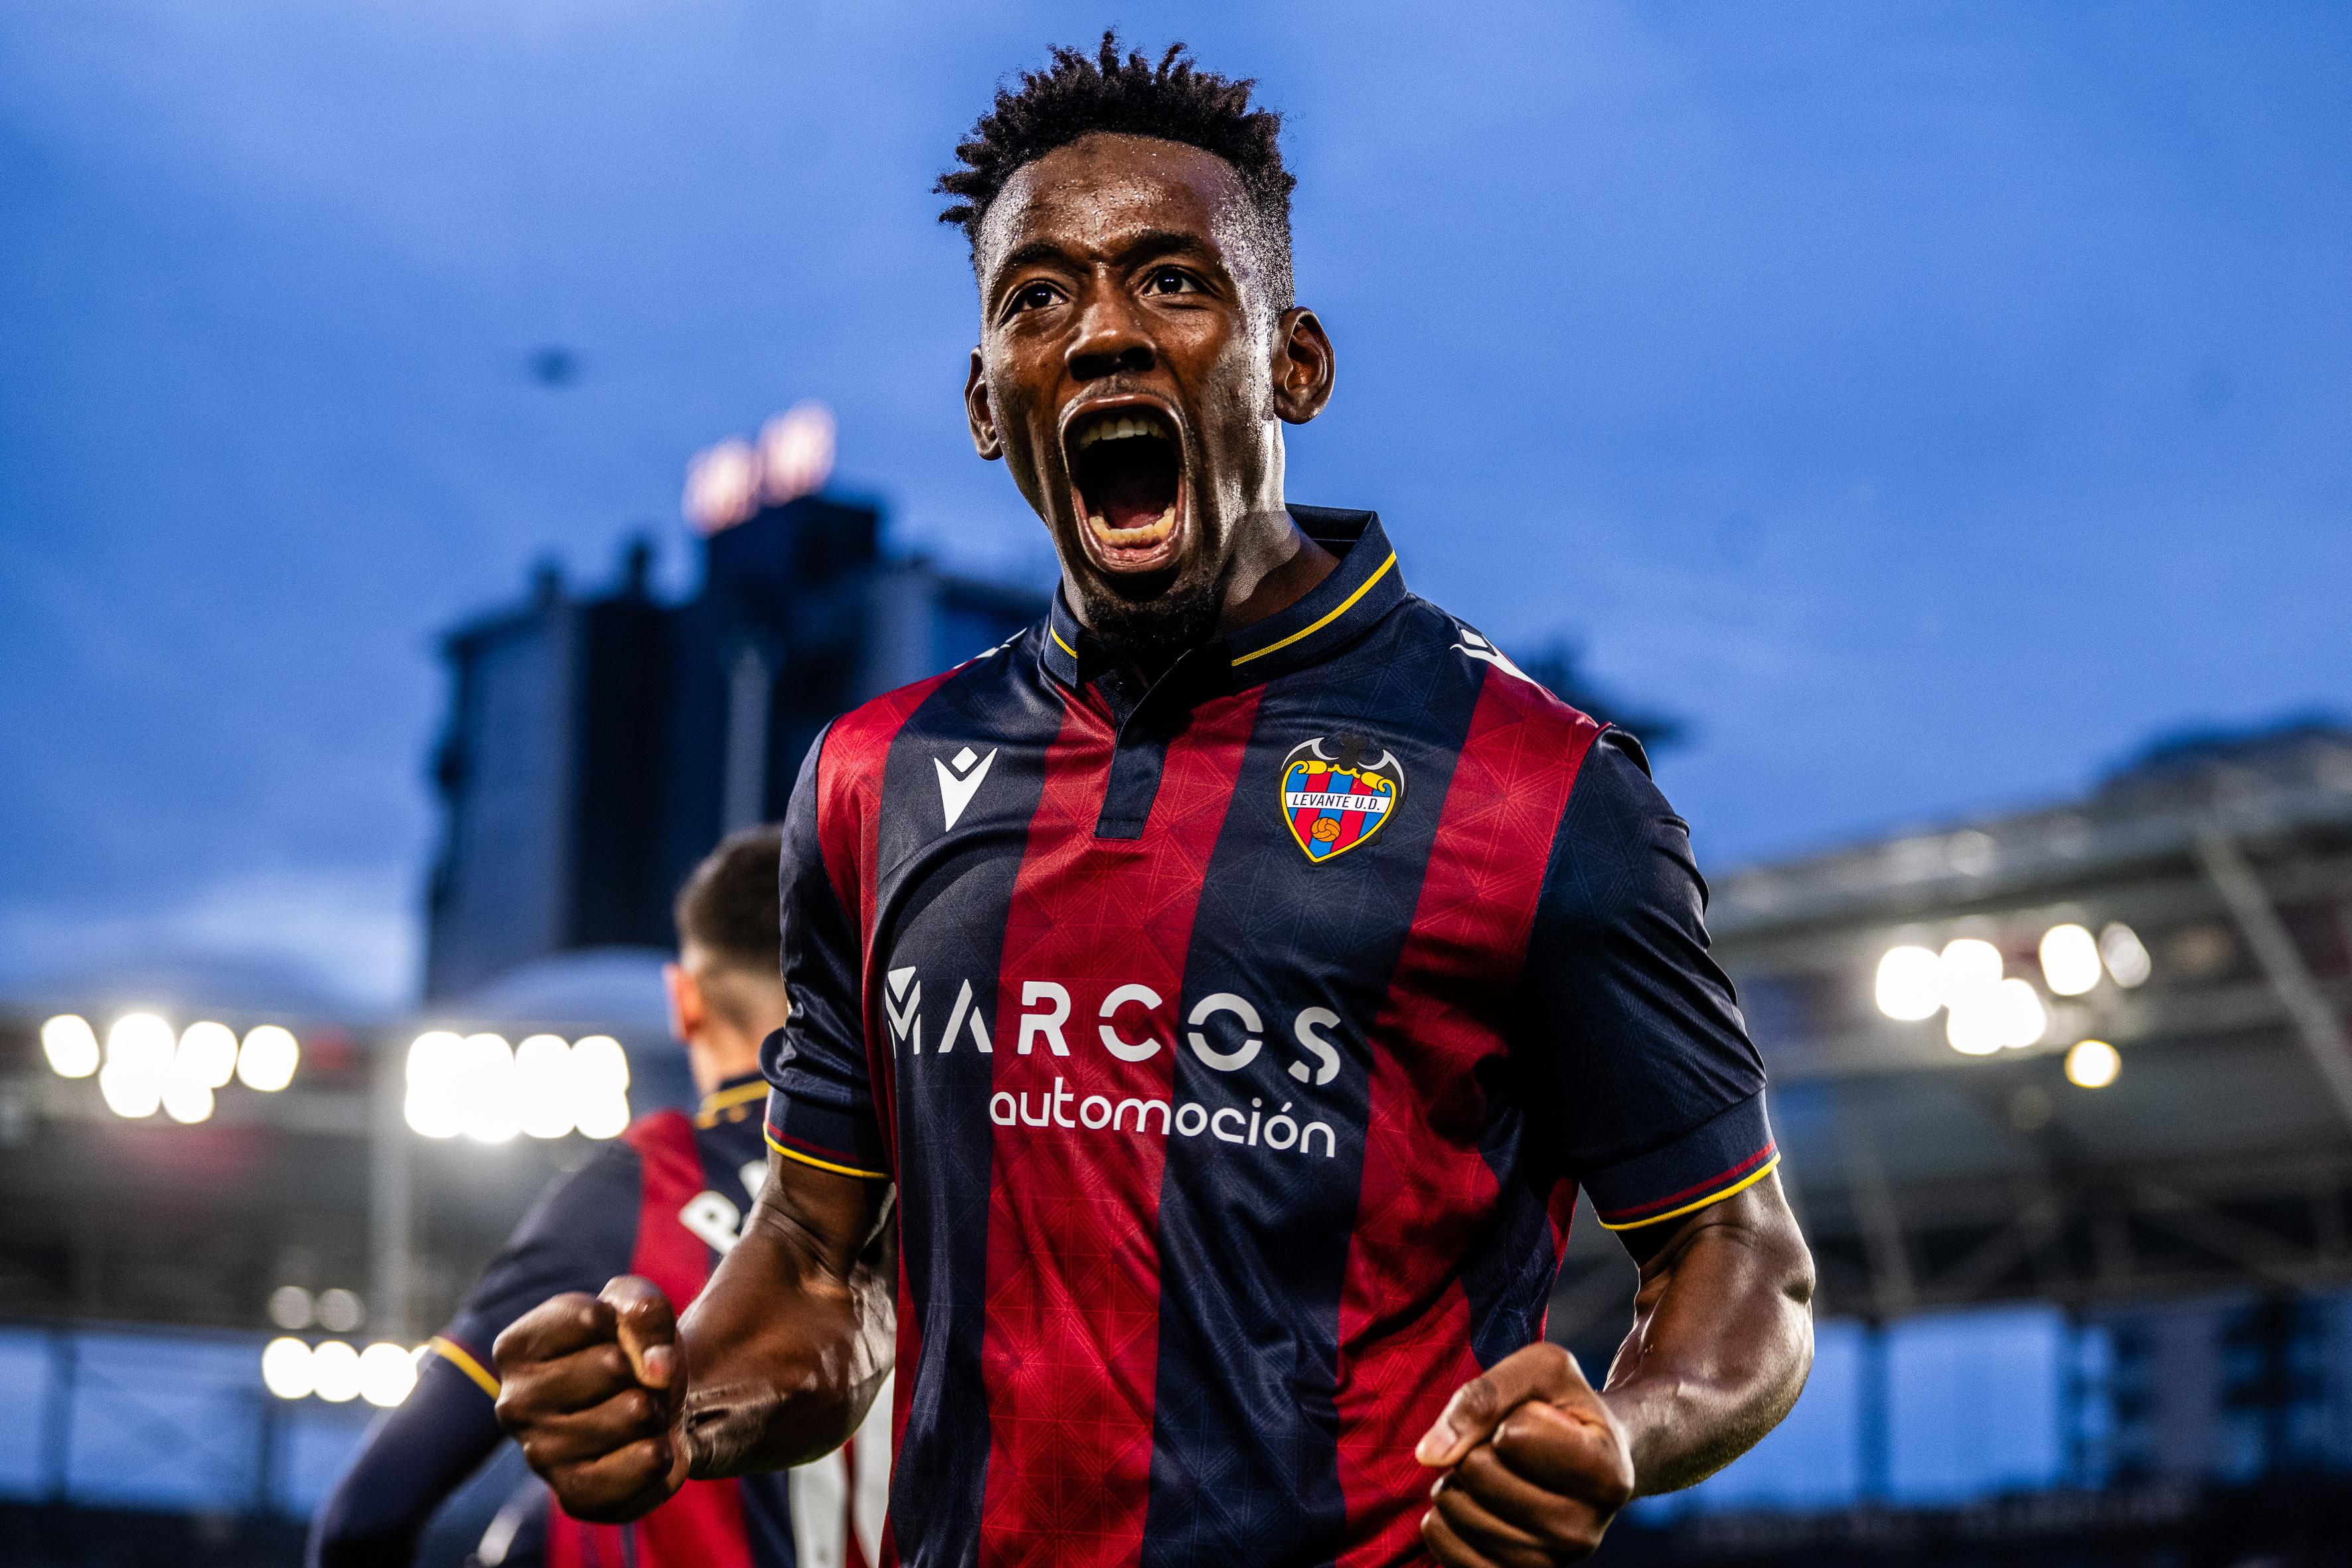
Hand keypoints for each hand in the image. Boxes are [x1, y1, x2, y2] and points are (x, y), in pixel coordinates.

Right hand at [493, 1276, 692, 1522]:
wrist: (653, 1404)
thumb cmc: (632, 1348)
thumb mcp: (638, 1306)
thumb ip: (645, 1309)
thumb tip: (657, 1369)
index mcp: (514, 1349)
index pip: (592, 1318)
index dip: (623, 1321)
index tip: (611, 1336)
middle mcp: (514, 1405)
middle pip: (613, 1366)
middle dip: (641, 1368)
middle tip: (629, 1381)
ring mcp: (540, 1456)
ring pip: (636, 1413)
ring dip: (654, 1408)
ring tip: (635, 1412)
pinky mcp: (576, 1496)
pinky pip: (646, 1463)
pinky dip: (662, 1449)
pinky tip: (645, 1446)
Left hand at [1414, 1342, 1636, 1565]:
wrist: (1588, 1457)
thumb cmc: (1562, 1405)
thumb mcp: (1540, 1370)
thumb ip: (1483, 1397)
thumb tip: (1430, 1454)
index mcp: (1607, 1475)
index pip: (1513, 1437)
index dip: (1510, 1415)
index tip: (1538, 1417)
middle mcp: (1584, 1532)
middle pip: (1479, 1473)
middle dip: (1477, 1446)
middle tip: (1506, 1446)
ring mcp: (1551, 1563)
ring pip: (1460, 1512)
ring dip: (1458, 1480)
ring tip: (1493, 1472)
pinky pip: (1450, 1555)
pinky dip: (1442, 1522)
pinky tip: (1467, 1502)